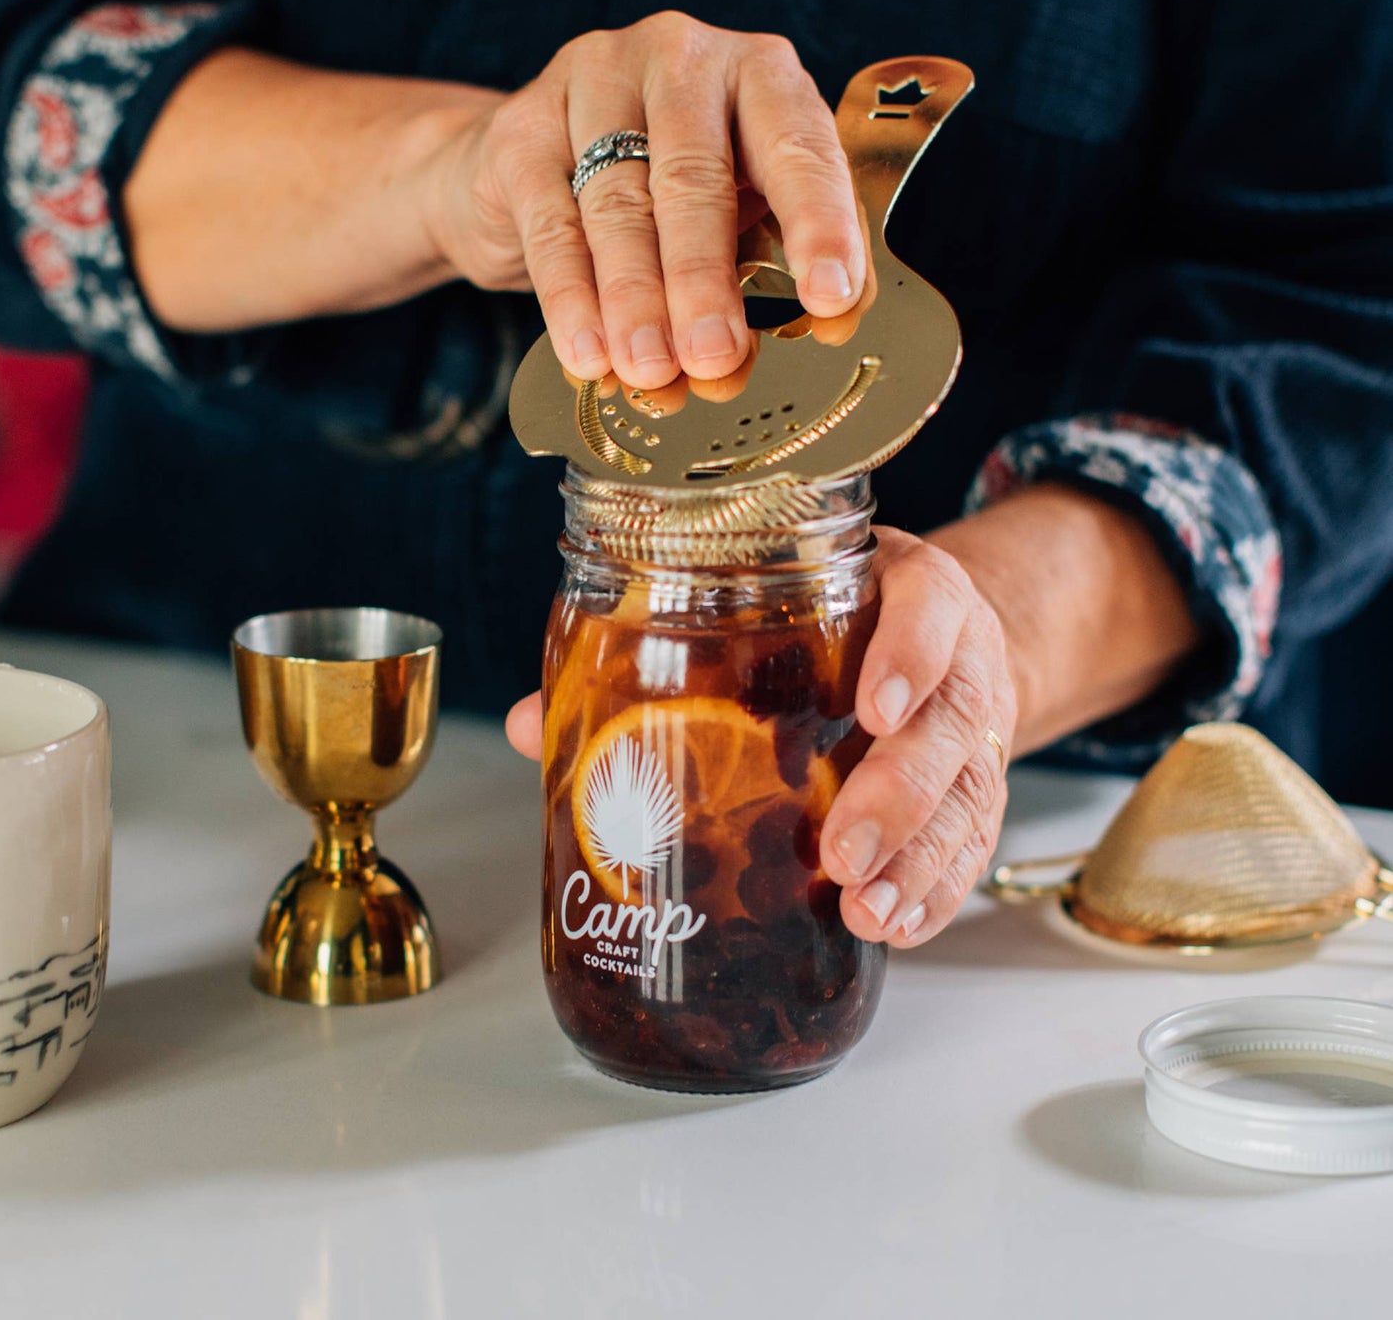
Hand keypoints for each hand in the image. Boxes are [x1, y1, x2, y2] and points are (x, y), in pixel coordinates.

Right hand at [422, 11, 865, 388]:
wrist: (529, 168)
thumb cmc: (664, 196)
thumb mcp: (742, 212)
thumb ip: (781, 259)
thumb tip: (827, 325)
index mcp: (760, 74)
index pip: (799, 147)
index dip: (819, 226)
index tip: (830, 300)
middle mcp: (680, 59)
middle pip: (695, 177)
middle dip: (706, 279)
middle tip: (715, 357)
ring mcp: (594, 81)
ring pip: (619, 203)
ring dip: (636, 299)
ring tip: (651, 371)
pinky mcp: (522, 127)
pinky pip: (551, 223)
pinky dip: (571, 298)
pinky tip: (588, 355)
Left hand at [508, 484, 1200, 950]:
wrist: (940, 633)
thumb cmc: (836, 617)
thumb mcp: (772, 603)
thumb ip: (663, 651)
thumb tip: (532, 724)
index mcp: (903, 587)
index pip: (928, 600)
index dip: (910, 651)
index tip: (871, 707)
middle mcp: (956, 654)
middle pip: (952, 719)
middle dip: (902, 793)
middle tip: (841, 852)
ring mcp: (976, 725)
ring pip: (973, 793)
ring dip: (922, 860)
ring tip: (865, 910)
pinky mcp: (979, 786)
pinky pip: (977, 843)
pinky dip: (940, 890)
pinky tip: (896, 925)